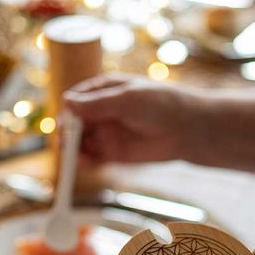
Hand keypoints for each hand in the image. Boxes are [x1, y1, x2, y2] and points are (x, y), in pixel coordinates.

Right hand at [63, 73, 194, 164]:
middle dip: (68, 133)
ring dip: (74, 149)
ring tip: (75, 155)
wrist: (188, 129)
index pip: (76, 100)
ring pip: (80, 142)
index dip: (68, 112)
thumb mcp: (128, 99)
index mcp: (104, 91)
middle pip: (74, 123)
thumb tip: (67, 102)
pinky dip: (85, 162)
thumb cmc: (162, 104)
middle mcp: (102, 112)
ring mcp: (107, 133)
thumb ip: (98, 103)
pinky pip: (92, 159)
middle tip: (66, 142)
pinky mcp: (113, 154)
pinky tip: (84, 163)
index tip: (66, 123)